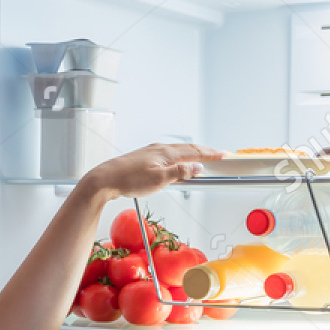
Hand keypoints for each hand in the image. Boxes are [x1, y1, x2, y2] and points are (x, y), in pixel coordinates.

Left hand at [80, 143, 223, 202]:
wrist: (106, 179)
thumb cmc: (129, 180)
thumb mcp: (159, 180)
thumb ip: (180, 173)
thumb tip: (197, 167)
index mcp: (166, 153)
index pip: (194, 152)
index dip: (211, 154)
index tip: (224, 155)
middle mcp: (160, 149)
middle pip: (188, 149)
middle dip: (205, 152)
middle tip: (218, 155)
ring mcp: (152, 152)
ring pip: (178, 151)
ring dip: (192, 154)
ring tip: (202, 158)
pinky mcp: (145, 158)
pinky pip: (169, 155)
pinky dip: (180, 157)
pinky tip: (177, 163)